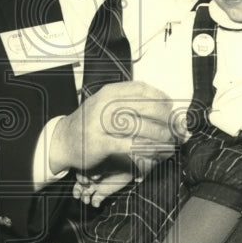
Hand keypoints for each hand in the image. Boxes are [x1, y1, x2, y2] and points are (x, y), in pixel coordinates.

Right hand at [49, 81, 179, 176]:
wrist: (63, 141)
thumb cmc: (90, 123)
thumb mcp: (105, 105)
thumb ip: (129, 104)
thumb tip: (163, 107)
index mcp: (109, 92)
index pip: (142, 89)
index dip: (161, 98)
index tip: (173, 109)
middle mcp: (105, 104)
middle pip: (144, 107)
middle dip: (166, 119)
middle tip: (178, 129)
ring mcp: (100, 123)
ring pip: (139, 126)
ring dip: (160, 136)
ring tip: (171, 143)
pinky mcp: (99, 143)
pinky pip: (129, 146)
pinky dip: (146, 149)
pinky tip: (156, 153)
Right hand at [73, 159, 137, 207]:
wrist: (130, 166)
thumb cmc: (119, 160)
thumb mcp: (108, 162)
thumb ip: (99, 169)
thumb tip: (93, 178)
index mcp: (91, 168)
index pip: (80, 174)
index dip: (80, 178)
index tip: (85, 182)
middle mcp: (92, 177)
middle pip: (80, 185)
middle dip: (78, 190)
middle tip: (78, 195)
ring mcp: (97, 186)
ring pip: (86, 193)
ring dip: (84, 198)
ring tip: (86, 201)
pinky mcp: (104, 193)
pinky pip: (96, 199)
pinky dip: (95, 202)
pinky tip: (96, 204)